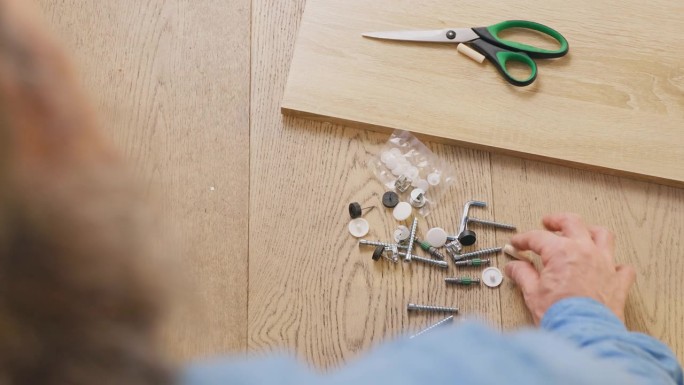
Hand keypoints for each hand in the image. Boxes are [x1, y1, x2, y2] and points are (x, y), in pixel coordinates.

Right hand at [504, 213, 635, 324]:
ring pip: (602, 235)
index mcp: (562, 251)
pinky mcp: (618, 282)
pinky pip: (623, 266)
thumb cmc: (560, 315)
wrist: (585, 335)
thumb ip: (523, 274)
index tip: (517, 244)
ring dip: (590, 231)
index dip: (524, 239)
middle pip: (572, 222)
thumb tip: (514, 267)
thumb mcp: (532, 293)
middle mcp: (585, 252)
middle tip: (548, 223)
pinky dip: (615, 264)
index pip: (538, 237)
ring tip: (582, 232)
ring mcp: (605, 264)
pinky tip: (608, 265)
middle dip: (557, 220)